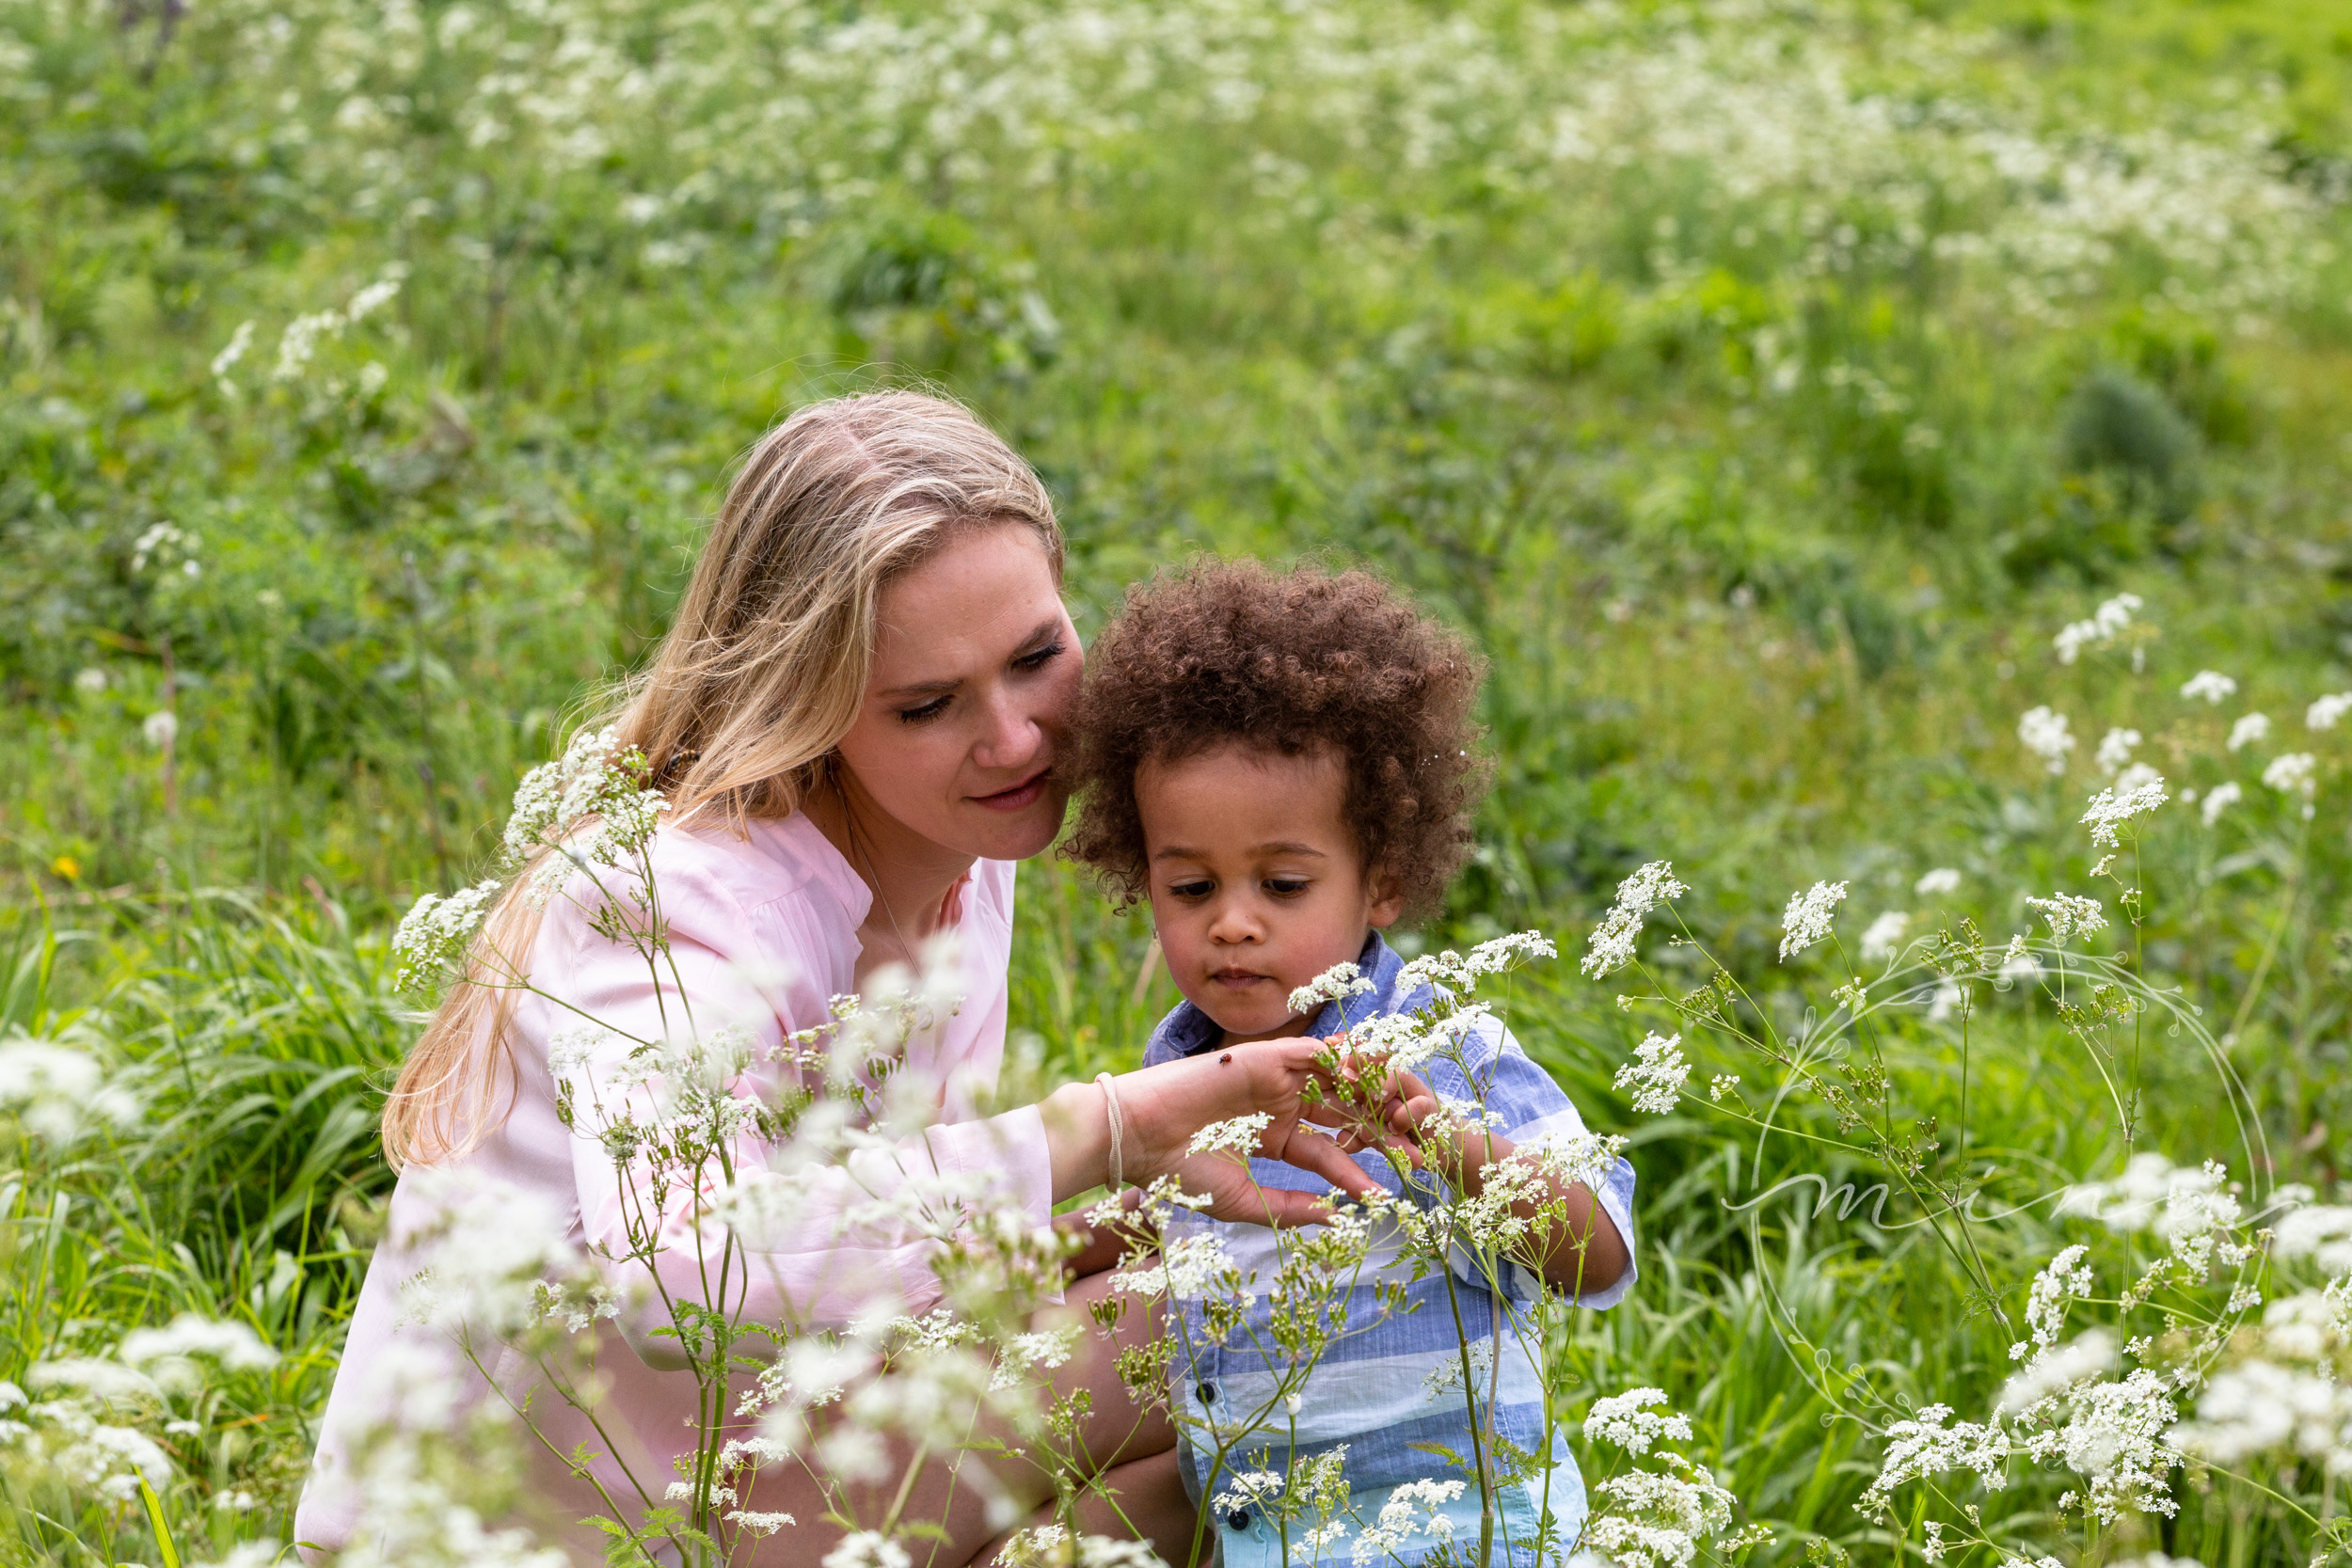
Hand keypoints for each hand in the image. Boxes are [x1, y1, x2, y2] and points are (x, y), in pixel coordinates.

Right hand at [1116, 1039, 1391, 1226]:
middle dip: (1382, 1134)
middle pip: (1344, 1116)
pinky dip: (1346, 1061)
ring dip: (1374, 1096)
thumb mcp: (1244, 1201)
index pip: (1330, 1154)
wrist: (1143, 1137)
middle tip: (1417, 1154)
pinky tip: (1370, 1081)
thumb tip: (1336, 1219)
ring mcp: (1277, 1078)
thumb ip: (1290, 1208)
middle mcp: (1281, 1104)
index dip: (1360, 1173)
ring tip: (1404, 1117)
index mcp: (1275, 1136)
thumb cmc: (1182, 1172)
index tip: (1391, 1194)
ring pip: (1339, 1082)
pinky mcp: (1269, 1056)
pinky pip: (1317, 1054)